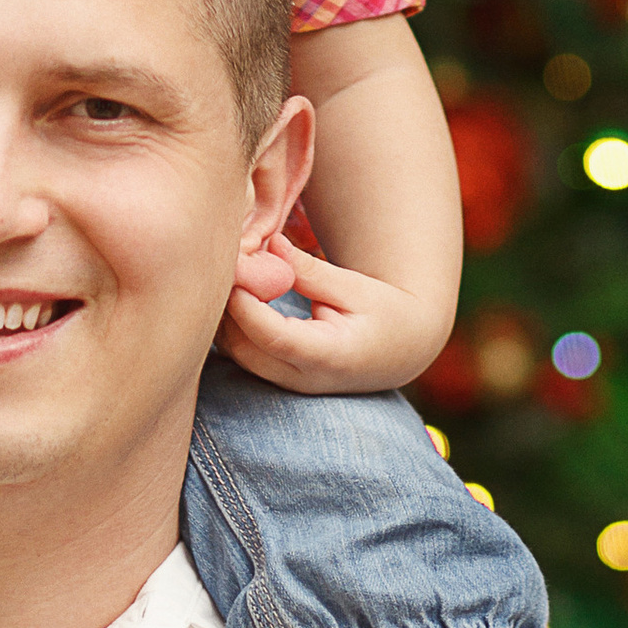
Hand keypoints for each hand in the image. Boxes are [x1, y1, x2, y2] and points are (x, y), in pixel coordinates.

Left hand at [219, 236, 442, 397]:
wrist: (401, 351)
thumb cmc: (385, 314)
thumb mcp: (355, 287)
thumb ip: (309, 271)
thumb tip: (270, 243)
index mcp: (328, 357)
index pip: (272, 335)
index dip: (245, 302)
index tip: (234, 265)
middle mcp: (302, 378)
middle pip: (242, 347)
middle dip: (227, 305)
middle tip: (227, 261)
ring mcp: (287, 383)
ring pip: (234, 352)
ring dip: (226, 313)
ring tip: (234, 271)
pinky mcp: (277, 376)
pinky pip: (241, 351)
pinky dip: (233, 322)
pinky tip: (240, 290)